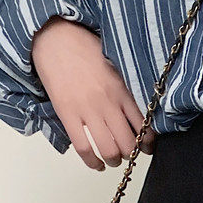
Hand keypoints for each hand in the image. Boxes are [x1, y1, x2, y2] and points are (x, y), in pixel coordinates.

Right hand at [31, 17, 154, 170]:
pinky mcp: (68, 115)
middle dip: (131, 155)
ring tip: (113, 160)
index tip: (147, 148)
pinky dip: (92, 162)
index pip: (143, 125)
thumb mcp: (113, 66)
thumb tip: (135, 114)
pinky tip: (96, 165)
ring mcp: (87, 110)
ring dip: (114, 161)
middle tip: (129, 156)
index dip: (148, 143)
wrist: (55, 38)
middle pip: (127, 143)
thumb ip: (124, 90)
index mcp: (121, 91)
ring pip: (108, 150)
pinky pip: (83, 148)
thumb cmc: (83, 49)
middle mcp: (107, 103)